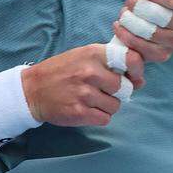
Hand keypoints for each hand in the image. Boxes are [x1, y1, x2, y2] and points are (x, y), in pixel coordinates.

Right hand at [20, 43, 143, 126]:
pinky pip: (104, 118)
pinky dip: (100, 117)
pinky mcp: (78, 112)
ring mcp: (84, 93)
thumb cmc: (62, 71)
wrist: (32, 89)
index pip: (130, 58)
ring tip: (93, 100)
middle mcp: (90, 72)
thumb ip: (112, 63)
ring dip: (108, 106)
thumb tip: (140, 80)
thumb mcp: (84, 56)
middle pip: (124, 87)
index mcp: (93, 54)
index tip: (135, 76)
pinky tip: (88, 110)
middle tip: (105, 91)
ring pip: (115, 105)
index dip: (137, 69)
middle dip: (119, 92)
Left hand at [114, 0, 172, 62]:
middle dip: (140, 10)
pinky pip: (145, 52)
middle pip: (162, 19)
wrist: (160, 9)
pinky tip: (122, 28)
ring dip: (131, 24)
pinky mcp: (163, 54)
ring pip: (151, 36)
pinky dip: (129, 39)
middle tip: (131, 2)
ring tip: (125, 14)